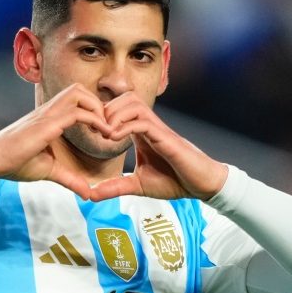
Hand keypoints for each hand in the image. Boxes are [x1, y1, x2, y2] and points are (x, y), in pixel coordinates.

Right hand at [0, 84, 112, 198]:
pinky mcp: (46, 125)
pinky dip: (94, 120)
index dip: (93, 109)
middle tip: (106, 125)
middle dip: (97, 102)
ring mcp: (47, 115)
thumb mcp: (49, 171)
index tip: (103, 129)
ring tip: (105, 128)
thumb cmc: (14, 163)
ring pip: (78, 93)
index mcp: (47, 117)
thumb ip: (70, 179)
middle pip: (78, 88)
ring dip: (97, 107)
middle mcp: (48, 110)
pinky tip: (101, 135)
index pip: (74, 98)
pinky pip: (76, 113)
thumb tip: (87, 193)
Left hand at [89, 92, 227, 201]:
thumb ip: (115, 187)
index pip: (120, 108)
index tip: (92, 132)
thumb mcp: (138, 185)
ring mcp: (158, 129)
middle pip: (125, 98)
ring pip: (133, 103)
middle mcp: (149, 125)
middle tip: (96, 131)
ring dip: (114, 115)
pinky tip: (114, 139)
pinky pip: (142, 121)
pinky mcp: (165, 137)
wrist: (200, 185)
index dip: (103, 115)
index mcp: (141, 132)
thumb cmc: (174, 181)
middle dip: (106, 110)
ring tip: (106, 135)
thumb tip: (92, 195)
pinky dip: (125, 126)